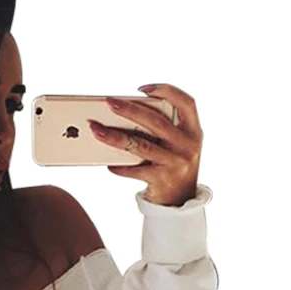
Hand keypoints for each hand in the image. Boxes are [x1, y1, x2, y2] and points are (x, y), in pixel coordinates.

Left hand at [88, 83, 202, 206]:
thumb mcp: (179, 144)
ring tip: (97, 130)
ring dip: (116, 137)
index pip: (186, 103)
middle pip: (156, 122)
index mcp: (193, 131)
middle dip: (130, 110)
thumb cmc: (173, 164)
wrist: (180, 200)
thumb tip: (125, 112)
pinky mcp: (161, 180)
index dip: (167, 91)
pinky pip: (136, 170)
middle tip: (110, 102)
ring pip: (141, 146)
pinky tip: (108, 163)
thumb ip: (164, 128)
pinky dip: (120, 167)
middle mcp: (187, 146)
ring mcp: (175, 163)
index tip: (144, 89)